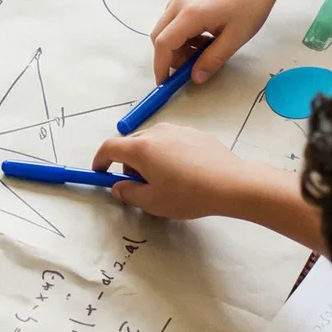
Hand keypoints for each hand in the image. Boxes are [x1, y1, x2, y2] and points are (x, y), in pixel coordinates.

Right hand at [95, 123, 262, 220]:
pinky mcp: (195, 133)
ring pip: (152, 141)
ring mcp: (177, 130)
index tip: (100, 173)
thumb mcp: (153, 202)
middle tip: (137, 184)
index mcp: (141, 148)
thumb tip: (119, 187)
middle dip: (127, 163)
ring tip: (163, 180)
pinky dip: (168, 154)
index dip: (101, 160)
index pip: (110, 148)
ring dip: (148, 157)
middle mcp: (156, 132)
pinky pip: (172, 141)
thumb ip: (129, 194)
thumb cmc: (188, 194)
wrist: (231, 183)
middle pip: (131, 143)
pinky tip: (184, 173)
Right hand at [150, 0, 304, 81]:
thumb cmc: (251, 4)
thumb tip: (195, 78)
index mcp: (190, 14)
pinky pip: (174, 17)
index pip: (163, 43)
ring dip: (178, 44)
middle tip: (192, 66)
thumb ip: (213, 60)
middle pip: (159, 35)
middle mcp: (179, 2)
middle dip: (169, 56)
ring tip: (205, 49)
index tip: (165, 82)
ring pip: (166, 26)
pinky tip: (205, 35)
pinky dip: (182, 32)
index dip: (161, 65)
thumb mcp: (235, 37)